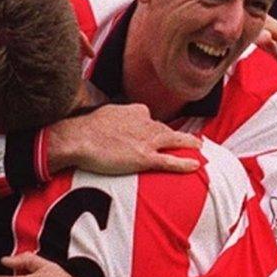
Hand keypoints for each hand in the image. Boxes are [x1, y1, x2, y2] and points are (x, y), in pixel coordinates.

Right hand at [48, 103, 202, 174]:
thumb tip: (115, 120)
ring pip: (174, 141)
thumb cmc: (85, 128)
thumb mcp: (104, 114)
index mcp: (135, 111)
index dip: (155, 128)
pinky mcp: (145, 158)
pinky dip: (184, 163)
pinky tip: (196, 165)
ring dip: (189, 145)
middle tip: (193, 140)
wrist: (77, 138)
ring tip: (200, 148)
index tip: (158, 133)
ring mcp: (147, 141)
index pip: (150, 119)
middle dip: (178, 136)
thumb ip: (117, 116)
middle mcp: (145, 123)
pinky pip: (170, 161)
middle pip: (166, 130)